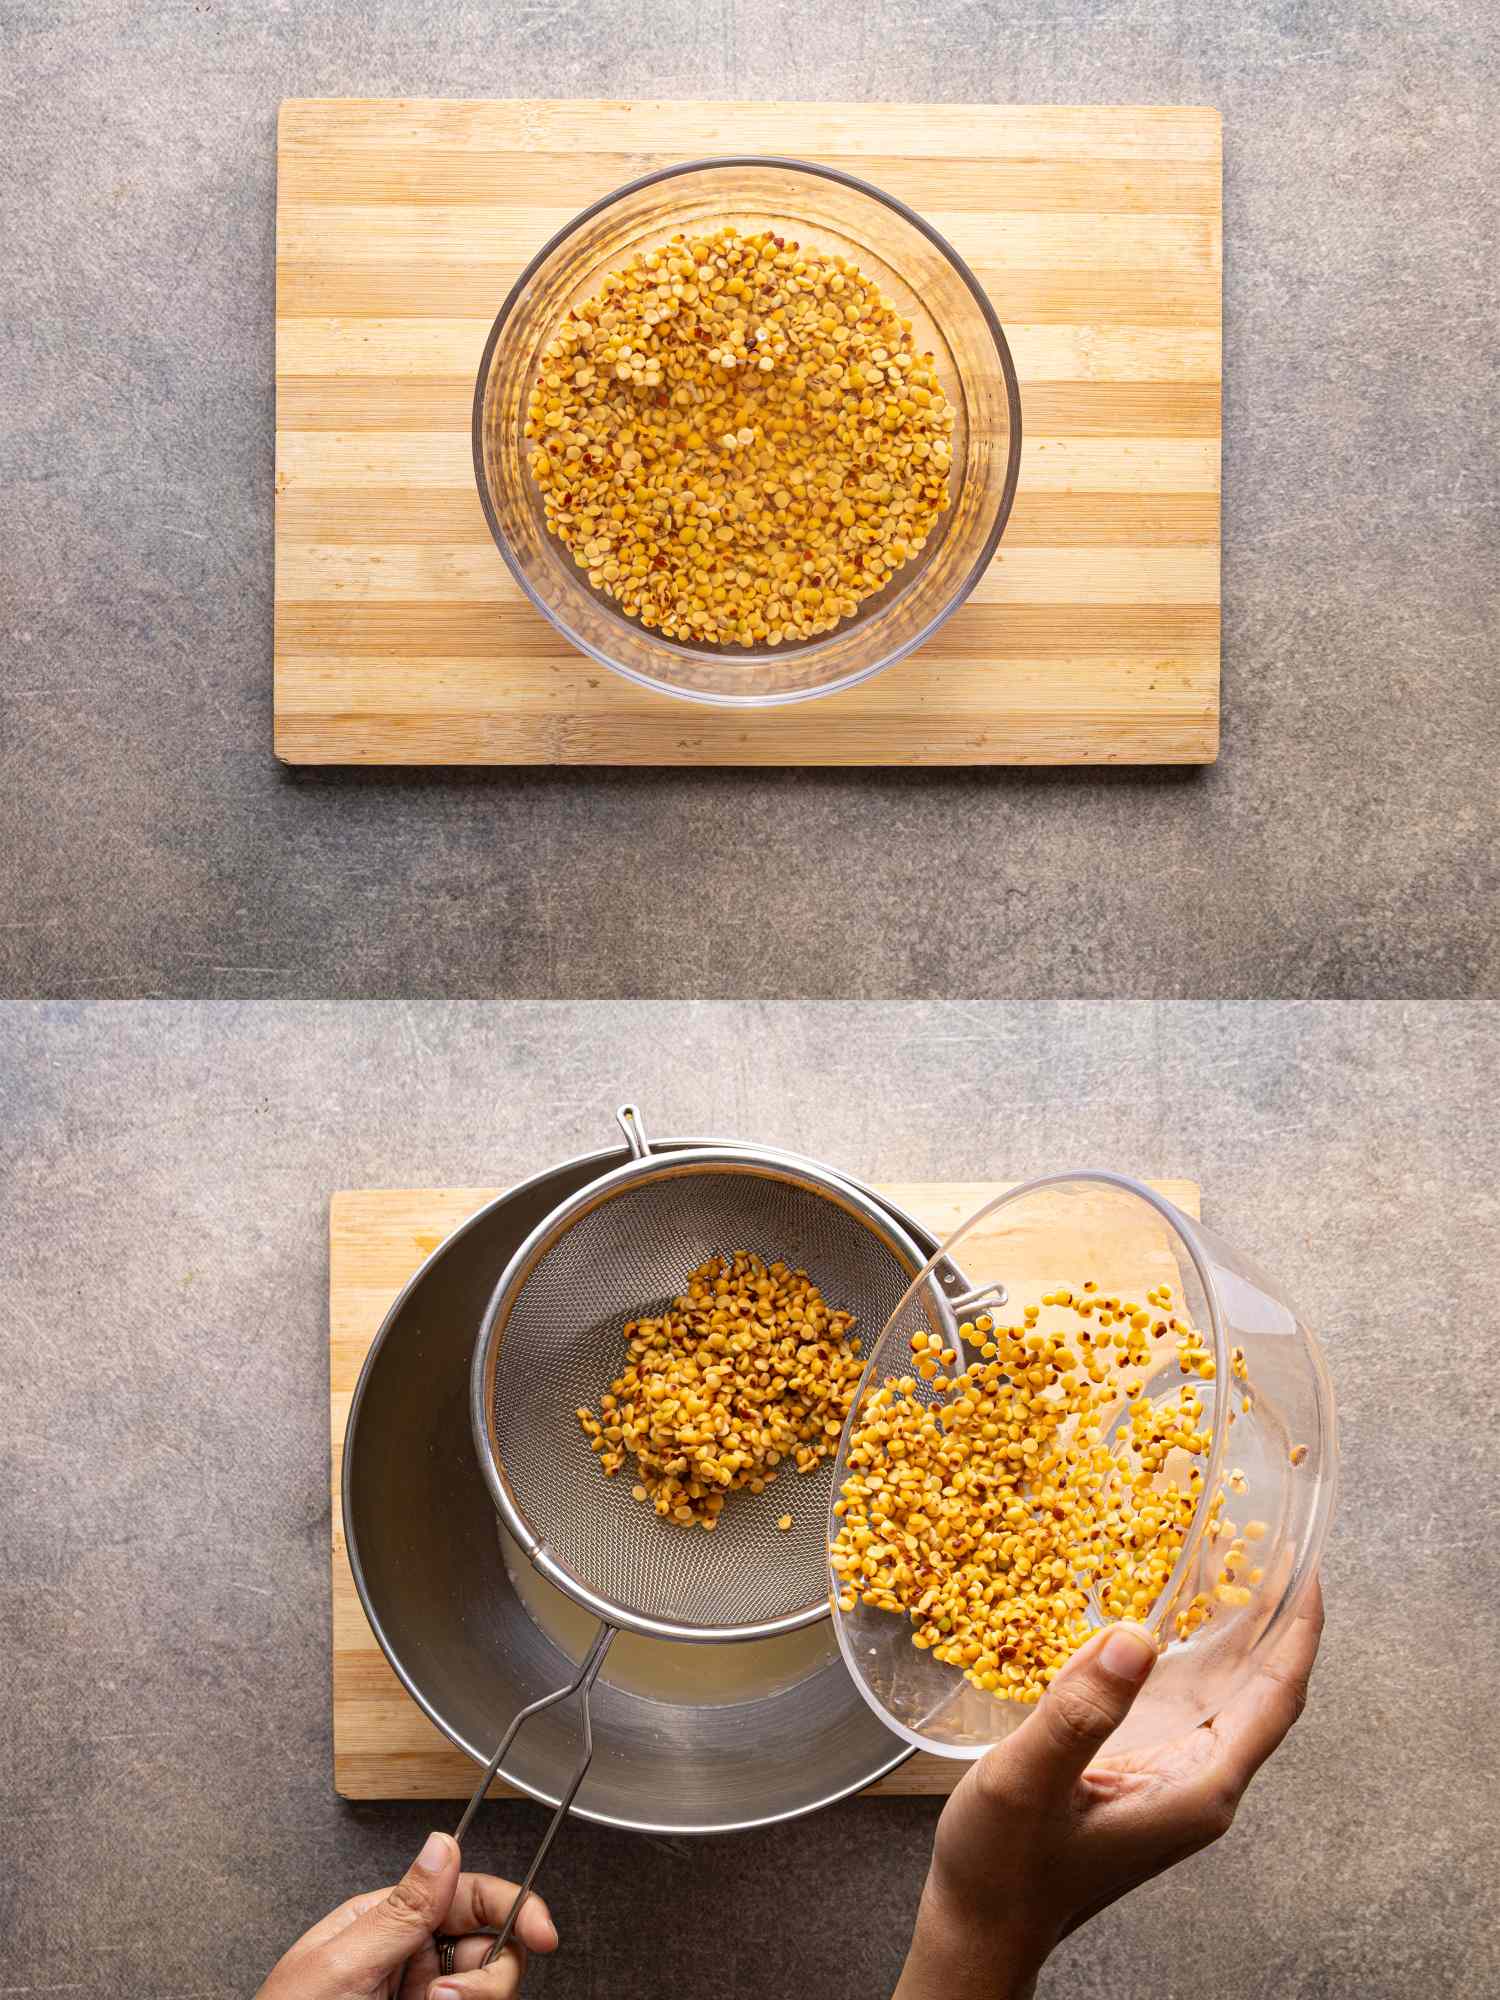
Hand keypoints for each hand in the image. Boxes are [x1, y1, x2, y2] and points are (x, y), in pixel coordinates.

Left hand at [256, 1833, 558, 1999]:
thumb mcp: (342, 1966)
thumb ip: (401, 1909)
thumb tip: (442, 1846)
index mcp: (386, 1921)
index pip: (467, 1894)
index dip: (513, 1906)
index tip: (544, 1931)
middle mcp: (408, 1958)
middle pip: (489, 1945)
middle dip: (488, 1973)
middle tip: (451, 1996)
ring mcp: (417, 1996)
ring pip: (486, 1986)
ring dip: (476, 1999)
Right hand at [895, 1577, 1323, 1999]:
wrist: (980, 1925)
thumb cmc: (1005, 1869)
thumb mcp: (1029, 1780)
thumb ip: (1080, 1711)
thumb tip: (1136, 1636)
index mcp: (1197, 1788)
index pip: (1275, 1700)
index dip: (1298, 1633)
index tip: (1305, 1568)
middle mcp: (1198, 1783)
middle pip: (1259, 1690)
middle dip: (1271, 1617)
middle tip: (1266, 1540)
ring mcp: (1170, 1776)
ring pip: (1222, 1693)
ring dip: (1230, 1630)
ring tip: (1228, 1559)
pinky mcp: (1140, 1771)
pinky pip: (1182, 1701)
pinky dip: (1185, 1652)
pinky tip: (1165, 1615)